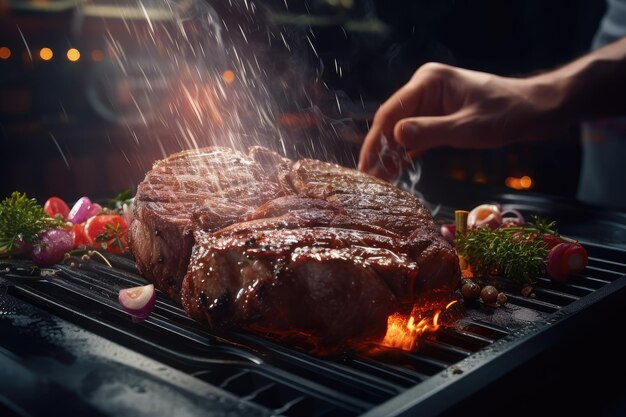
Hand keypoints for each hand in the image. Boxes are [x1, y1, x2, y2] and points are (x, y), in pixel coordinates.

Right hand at [358, 62, 562, 178]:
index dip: (375, 140)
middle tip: (366, 179)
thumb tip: (395, 136)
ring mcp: (431, 103)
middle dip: (379, 151)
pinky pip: (416, 136)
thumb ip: (430, 132)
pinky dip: (406, 154)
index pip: (391, 112)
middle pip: (392, 122)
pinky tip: (395, 171)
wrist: (536, 110)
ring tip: (378, 181)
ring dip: (390, 155)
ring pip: (401, 131)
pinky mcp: (439, 117)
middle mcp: (425, 89)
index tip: (364, 165)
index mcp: (428, 81)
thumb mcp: (467, 128)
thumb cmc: (506, 114)